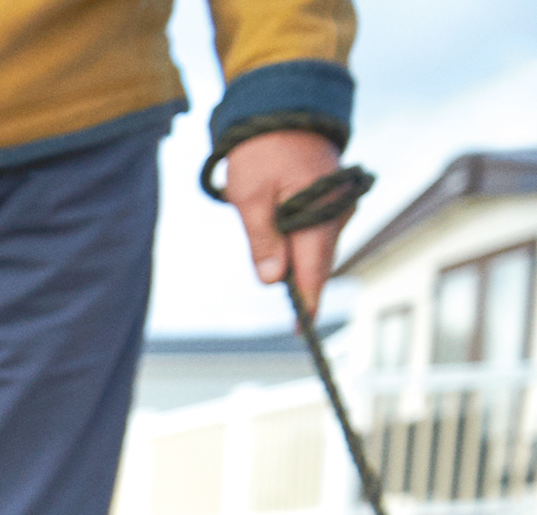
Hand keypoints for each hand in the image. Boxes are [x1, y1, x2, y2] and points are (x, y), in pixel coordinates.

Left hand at [223, 128, 347, 314]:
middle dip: (298, 282)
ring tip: (269, 239)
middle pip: (317, 261)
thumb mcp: (250, 197)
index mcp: (321, 213)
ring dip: (294, 256)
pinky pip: (317, 229)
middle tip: (285, 309)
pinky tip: (279, 225)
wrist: (285, 107)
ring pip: (316, 246)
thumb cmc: (262, 150)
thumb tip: (273, 279)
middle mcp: (339, 211)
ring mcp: (340, 203)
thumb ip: (262, 240)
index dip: (307, 301)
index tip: (300, 329)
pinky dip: (299, 238)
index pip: (315, 269)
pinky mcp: (334, 197)